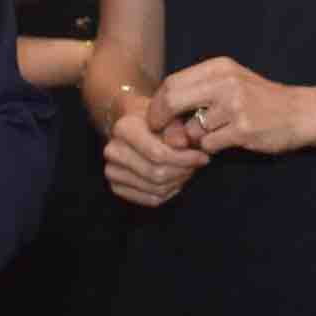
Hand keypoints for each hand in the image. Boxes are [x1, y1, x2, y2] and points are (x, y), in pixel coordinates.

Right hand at [101, 86, 205, 207]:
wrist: (134, 125)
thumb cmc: (157, 119)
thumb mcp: (170, 115)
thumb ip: (177, 129)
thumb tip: (182, 144)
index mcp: (124, 129)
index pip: (158, 154)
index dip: (185, 159)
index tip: (203, 157)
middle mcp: (112, 151)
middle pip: (157, 174)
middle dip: (183, 171)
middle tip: (197, 164)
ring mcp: (112, 171)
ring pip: (156, 189)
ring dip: (178, 182)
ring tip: (187, 169)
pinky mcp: (116, 186)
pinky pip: (151, 199)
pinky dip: (169, 192)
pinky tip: (175, 179)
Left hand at [156, 56, 315, 159]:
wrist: (301, 112)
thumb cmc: (260, 101)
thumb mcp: (230, 84)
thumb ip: (197, 96)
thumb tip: (163, 120)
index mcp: (219, 67)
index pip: (172, 82)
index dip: (157, 104)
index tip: (156, 118)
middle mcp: (225, 82)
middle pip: (172, 100)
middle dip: (161, 120)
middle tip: (162, 133)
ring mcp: (234, 106)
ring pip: (191, 129)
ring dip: (196, 138)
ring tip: (215, 134)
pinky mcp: (243, 129)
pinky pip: (209, 144)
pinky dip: (212, 147)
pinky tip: (228, 141)